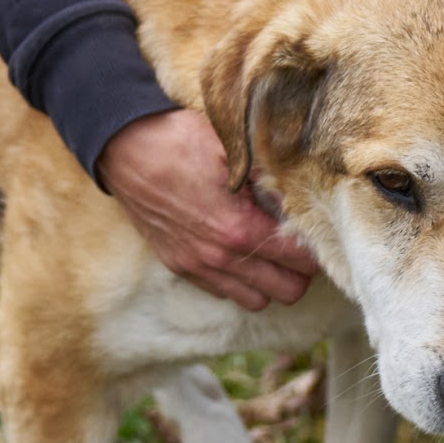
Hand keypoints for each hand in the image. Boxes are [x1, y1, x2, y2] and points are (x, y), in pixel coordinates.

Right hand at [97, 108, 321, 309]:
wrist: (124, 147)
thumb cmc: (182, 141)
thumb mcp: (237, 151)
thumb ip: (273, 179)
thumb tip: (304, 194)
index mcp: (240, 228)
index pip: (301, 260)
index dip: (317, 247)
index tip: (319, 231)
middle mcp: (220, 257)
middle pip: (287, 291)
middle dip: (301, 270)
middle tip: (301, 244)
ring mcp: (197, 266)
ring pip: (256, 300)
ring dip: (271, 280)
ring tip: (274, 251)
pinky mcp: (179, 266)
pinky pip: (223, 293)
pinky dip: (240, 281)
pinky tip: (242, 252)